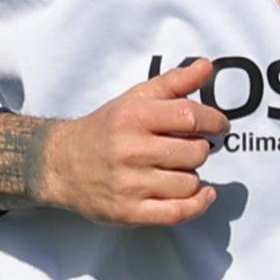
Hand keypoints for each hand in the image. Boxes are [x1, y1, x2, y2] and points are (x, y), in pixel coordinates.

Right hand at [0, 59, 229, 224]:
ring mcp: (129, 184)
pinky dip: (198, 205)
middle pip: (194, 152)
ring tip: (178, 169)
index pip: (189, 116)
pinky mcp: (128, 212)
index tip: (219, 125)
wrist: (60, 164)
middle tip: (189, 147)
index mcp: (133, 117)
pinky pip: (177, 213)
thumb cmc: (105, 129)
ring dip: (192, 176)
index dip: (214, 121)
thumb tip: (207, 66)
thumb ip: (173, 83)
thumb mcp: (134, 99)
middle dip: (200, 149)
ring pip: (189, 183)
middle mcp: (131, 150)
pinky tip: (204, 194)